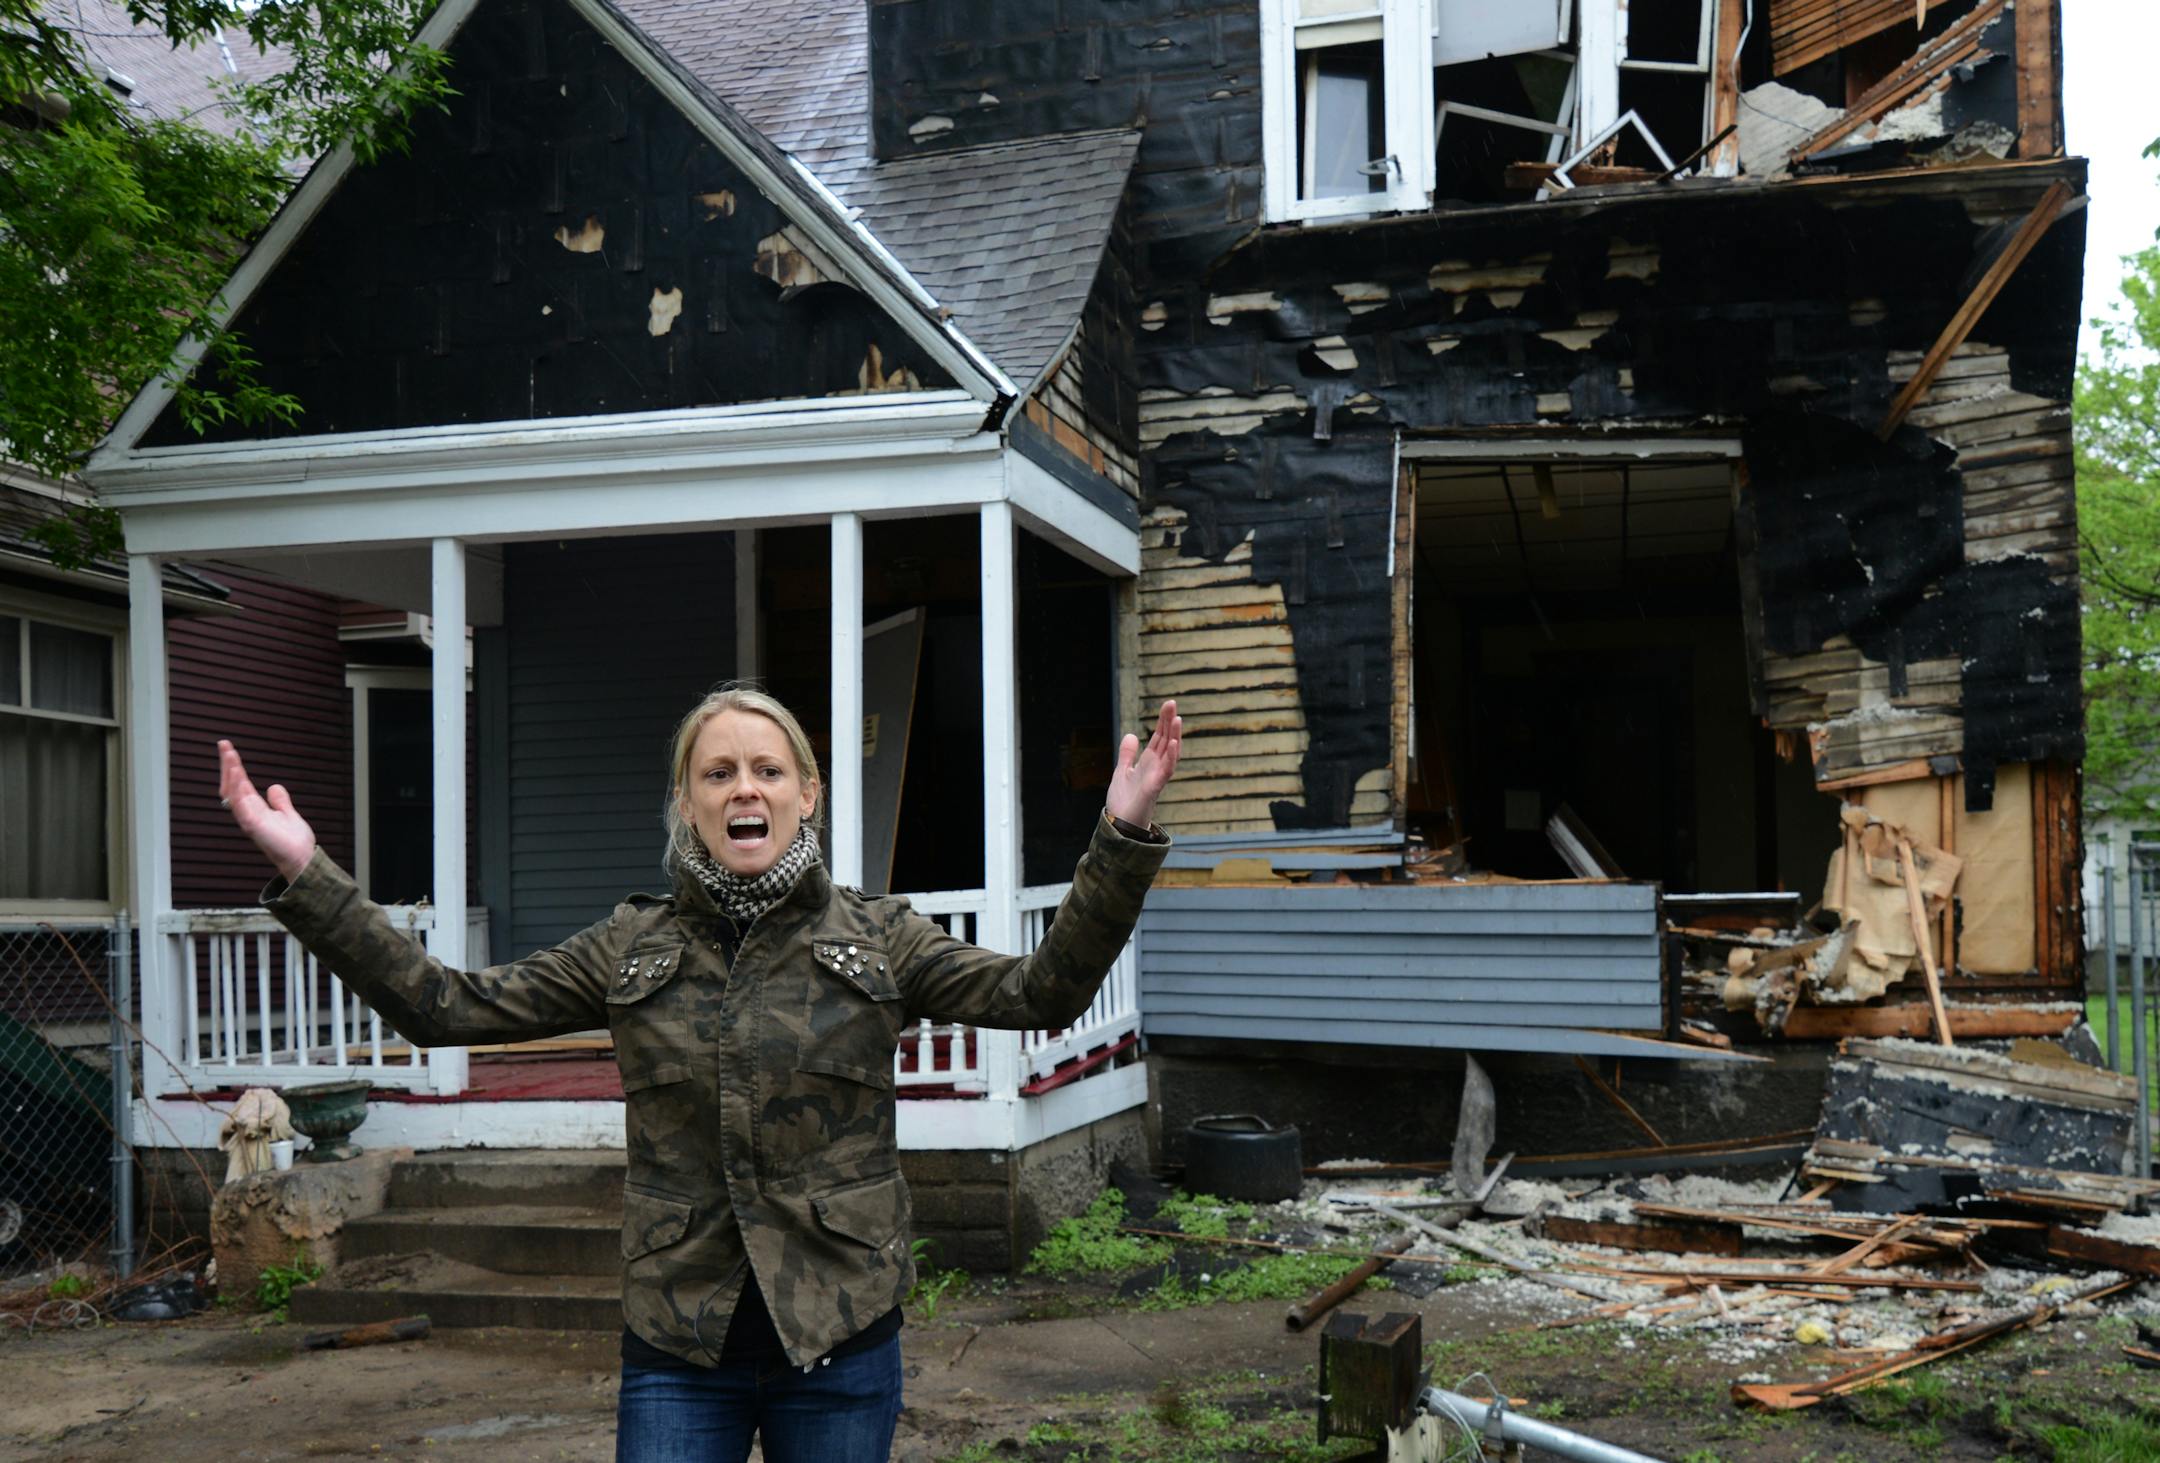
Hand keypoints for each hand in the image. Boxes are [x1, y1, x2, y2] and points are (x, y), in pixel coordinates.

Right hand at [217, 740, 316, 880]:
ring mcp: (248, 819)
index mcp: (255, 808)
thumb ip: (279, 801)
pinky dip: (237, 791)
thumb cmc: (293, 842)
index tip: (228, 749)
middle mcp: (248, 812)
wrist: (302, 858)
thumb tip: (274, 787)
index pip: (240, 783)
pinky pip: (240, 806)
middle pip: (232, 784)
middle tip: (224, 745)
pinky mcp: (253, 826)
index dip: (234, 766)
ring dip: (230, 773)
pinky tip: (236, 776)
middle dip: (227, 765)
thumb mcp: (287, 814)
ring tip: (229, 755)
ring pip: (233, 792)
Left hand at [1105, 700, 1181, 829]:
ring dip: (1174, 736)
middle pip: (1166, 740)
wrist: (1119, 824)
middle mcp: (1156, 767)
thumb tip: (1132, 735)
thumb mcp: (1122, 771)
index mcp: (1149, 762)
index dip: (1163, 721)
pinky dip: (1170, 757)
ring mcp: (1157, 777)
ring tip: (1176, 718)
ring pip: (1170, 753)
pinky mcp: (1154, 788)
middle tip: (1172, 702)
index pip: (1159, 737)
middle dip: (1169, 722)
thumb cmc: (1124, 801)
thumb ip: (1128, 754)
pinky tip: (1172, 743)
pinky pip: (1166, 771)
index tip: (1168, 704)